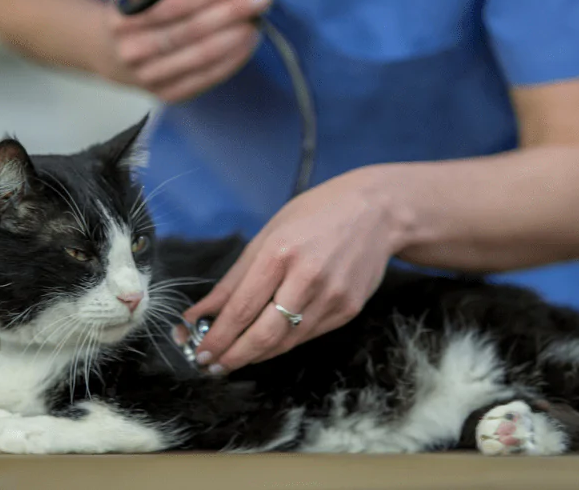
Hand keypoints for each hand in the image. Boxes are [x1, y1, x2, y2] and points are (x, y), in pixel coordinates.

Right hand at [100, 0, 272, 101]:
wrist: (114, 53)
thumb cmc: (143, 13)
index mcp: (123, 16)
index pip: (174, 2)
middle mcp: (131, 49)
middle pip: (191, 29)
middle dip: (231, 12)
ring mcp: (147, 76)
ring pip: (200, 56)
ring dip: (235, 37)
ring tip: (257, 21)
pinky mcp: (166, 94)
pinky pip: (205, 78)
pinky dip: (231, 60)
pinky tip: (248, 44)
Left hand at [182, 167, 397, 373]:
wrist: (378, 212)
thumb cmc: (316, 215)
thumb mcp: (267, 235)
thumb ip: (234, 280)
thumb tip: (200, 313)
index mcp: (280, 253)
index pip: (242, 308)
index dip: (218, 337)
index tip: (199, 352)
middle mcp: (308, 278)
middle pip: (264, 335)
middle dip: (233, 357)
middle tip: (211, 366)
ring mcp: (332, 298)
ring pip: (286, 342)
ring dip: (255, 355)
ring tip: (233, 358)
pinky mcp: (348, 311)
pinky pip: (307, 336)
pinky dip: (282, 343)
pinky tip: (266, 343)